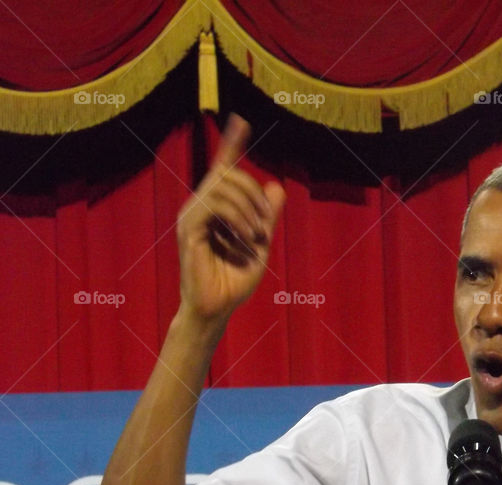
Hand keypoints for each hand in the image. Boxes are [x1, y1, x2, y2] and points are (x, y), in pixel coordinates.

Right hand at [176, 113, 285, 322]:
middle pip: (227, 174)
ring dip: (248, 208)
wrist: (218, 308)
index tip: (242, 122)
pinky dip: (237, 219)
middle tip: (267, 223)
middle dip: (253, 193)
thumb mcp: (260, 242)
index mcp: (214, 207)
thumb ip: (266, 215)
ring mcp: (191, 217)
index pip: (222, 169)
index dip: (231, 144)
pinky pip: (213, 206)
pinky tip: (246, 238)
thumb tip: (276, 185)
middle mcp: (198, 207)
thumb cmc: (234, 279)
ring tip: (258, 235)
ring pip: (221, 187)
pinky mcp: (188, 230)